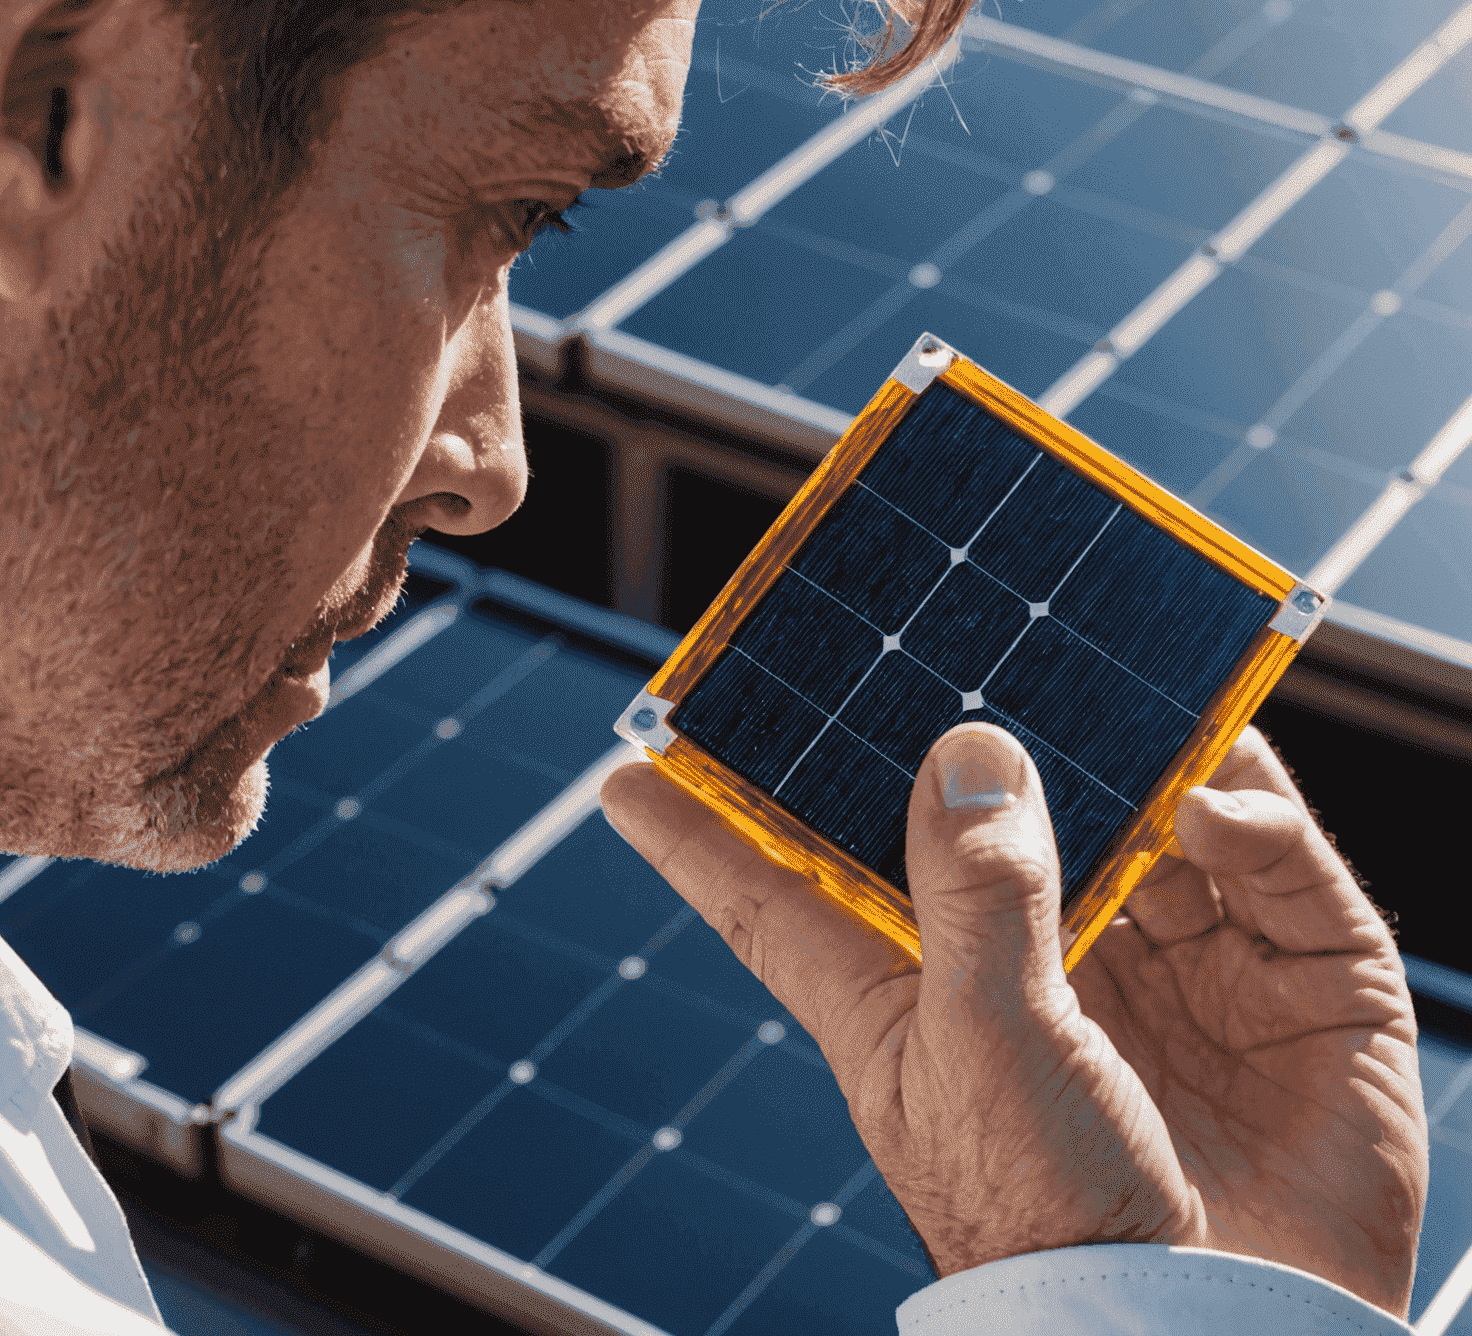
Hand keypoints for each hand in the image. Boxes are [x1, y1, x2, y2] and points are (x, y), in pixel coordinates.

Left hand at [599, 723, 1428, 1317]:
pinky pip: (1263, 856)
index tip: (633, 758)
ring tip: (1117, 686)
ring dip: (1124, 746)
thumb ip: (974, 900)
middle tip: (935, 632)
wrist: (1222, 1335)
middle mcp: (1016, 961)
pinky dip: (1248, 809)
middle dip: (950, 731)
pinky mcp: (1266, 975)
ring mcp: (1145, 965)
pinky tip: (1222, 801)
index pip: (776, 889)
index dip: (701, 825)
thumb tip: (966, 751)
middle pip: (957, 813)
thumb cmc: (1063, 1227)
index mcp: (904, 993)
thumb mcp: (986, 1049)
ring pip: (1120, 811)